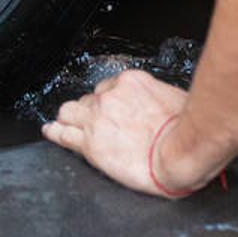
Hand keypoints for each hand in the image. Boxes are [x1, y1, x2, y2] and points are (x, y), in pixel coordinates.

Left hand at [41, 70, 195, 197]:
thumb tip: (159, 104)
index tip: (114, 109)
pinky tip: (51, 132)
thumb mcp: (176, 99)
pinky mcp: (89, 144)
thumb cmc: (186, 130)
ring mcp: (96, 119)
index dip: (110, 99)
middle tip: (98, 122)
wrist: (179, 154)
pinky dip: (55, 132)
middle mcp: (109, 97)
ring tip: (67, 123)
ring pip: (70, 111)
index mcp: (131, 83)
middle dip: (92, 109)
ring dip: (71, 117)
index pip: (110, 86)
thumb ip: (158, 97)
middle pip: (89, 98)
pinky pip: (63, 134)